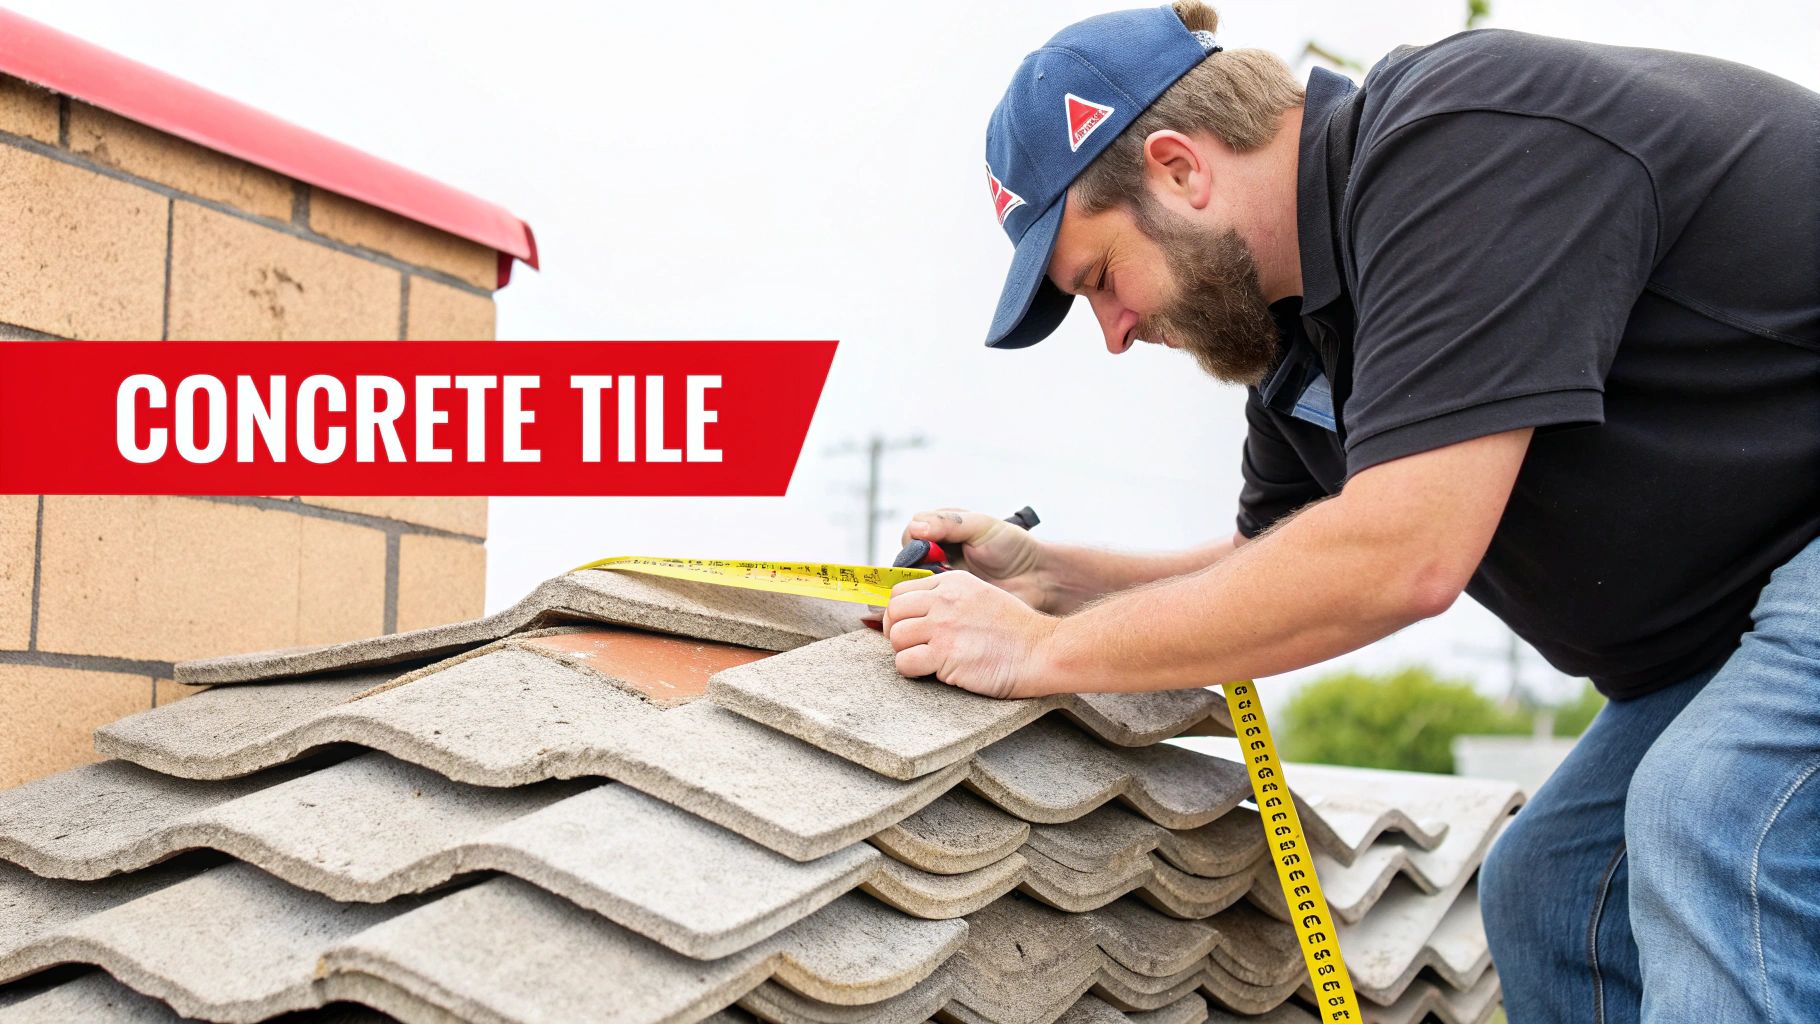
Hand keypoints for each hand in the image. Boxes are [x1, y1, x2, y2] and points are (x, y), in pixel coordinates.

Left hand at [883, 570, 1056, 698]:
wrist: (1042, 651)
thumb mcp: (981, 597)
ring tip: (925, 660)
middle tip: (912, 647)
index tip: (908, 627)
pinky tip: (932, 672)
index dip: (899, 613)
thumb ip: (949, 599)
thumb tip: (917, 612)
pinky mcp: (945, 654)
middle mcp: (944, 600)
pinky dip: (912, 671)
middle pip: (894, 612)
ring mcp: (943, 626)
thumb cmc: (1015, 631)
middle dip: (896, 632)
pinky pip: (905, 663)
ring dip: (905, 653)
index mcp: (952, 582)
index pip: (901, 592)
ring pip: (896, 638)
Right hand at [901, 508, 1048, 610]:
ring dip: (920, 588)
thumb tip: (916, 528)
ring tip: (938, 590)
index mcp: (941, 530)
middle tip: (935, 572)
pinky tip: (938, 605)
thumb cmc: (1012, 546)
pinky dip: (928, 605)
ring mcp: (940, 580)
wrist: (1036, 577)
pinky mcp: (947, 603)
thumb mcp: (981, 526)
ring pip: (912, 585)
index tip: (932, 550)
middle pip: (906, 561)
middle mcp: (936, 555)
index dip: (914, 542)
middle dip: (915, 568)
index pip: (911, 534)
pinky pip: (926, 605)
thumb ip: (949, 524)